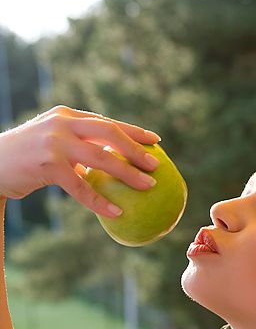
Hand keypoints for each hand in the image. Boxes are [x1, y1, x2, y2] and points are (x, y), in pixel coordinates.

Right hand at [0, 105, 160, 216]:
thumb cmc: (27, 158)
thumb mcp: (53, 144)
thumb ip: (78, 147)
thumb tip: (112, 164)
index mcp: (68, 116)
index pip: (107, 122)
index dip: (134, 131)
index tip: (156, 140)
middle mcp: (63, 124)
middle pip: (109, 133)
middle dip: (136, 149)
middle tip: (156, 166)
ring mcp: (55, 142)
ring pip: (101, 158)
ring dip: (128, 174)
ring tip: (147, 186)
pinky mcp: (47, 164)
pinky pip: (81, 186)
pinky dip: (100, 201)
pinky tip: (116, 212)